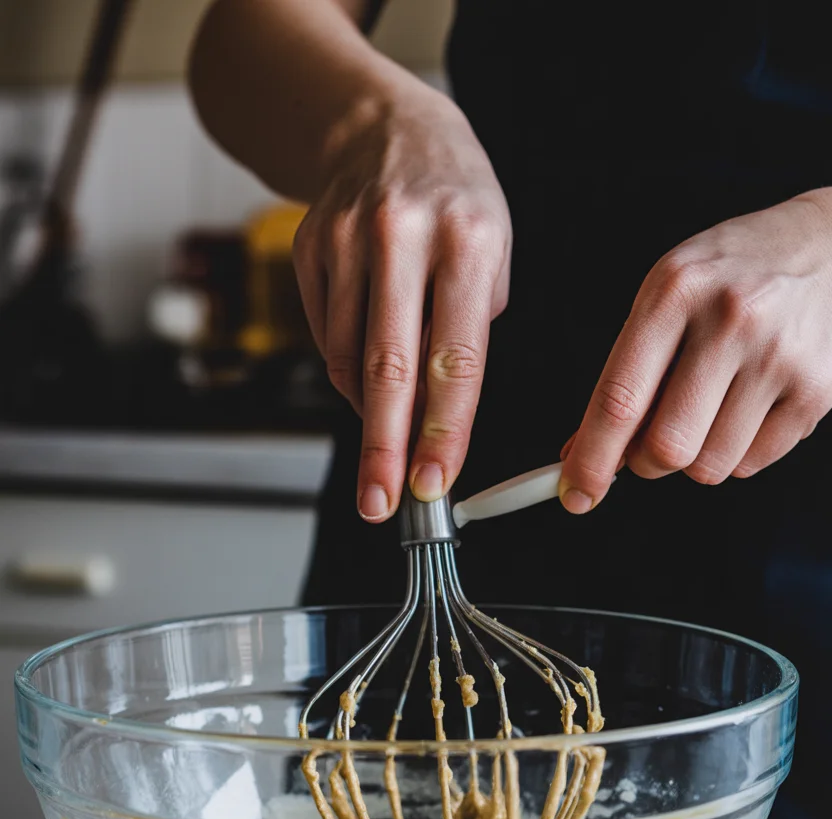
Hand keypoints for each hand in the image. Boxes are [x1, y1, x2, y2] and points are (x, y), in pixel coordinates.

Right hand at [292, 86, 511, 520]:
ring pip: (350, 358)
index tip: (434, 481)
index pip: (457, 356)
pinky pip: (326, 337)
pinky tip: (366, 382)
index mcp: (466, 239)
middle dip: (386, 446)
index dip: (445, 430)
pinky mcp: (309, 248)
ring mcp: (347, 241)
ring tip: (384, 443)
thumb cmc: (454, 201)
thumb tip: (437, 413)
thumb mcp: (494, 249)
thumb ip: (472, 326)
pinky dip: (348, 374)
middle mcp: (402, 237)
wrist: (382, 128)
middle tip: (381, 502)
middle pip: (391, 367)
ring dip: (368, 415)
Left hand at [559, 190, 831, 512]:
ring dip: (694, 457)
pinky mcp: (817, 390)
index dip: (592, 459)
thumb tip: (580, 451)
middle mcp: (731, 320)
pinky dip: (736, 451)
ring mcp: (779, 356)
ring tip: (708, 409)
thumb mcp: (667, 297)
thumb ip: (623, 372)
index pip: (621, 399)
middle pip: (667, 447)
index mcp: (676, 291)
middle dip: (646, 463)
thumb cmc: (732, 275)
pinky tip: (746, 406)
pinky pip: (752, 462)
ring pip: (709, 466)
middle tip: (649, 444)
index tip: (575, 494)